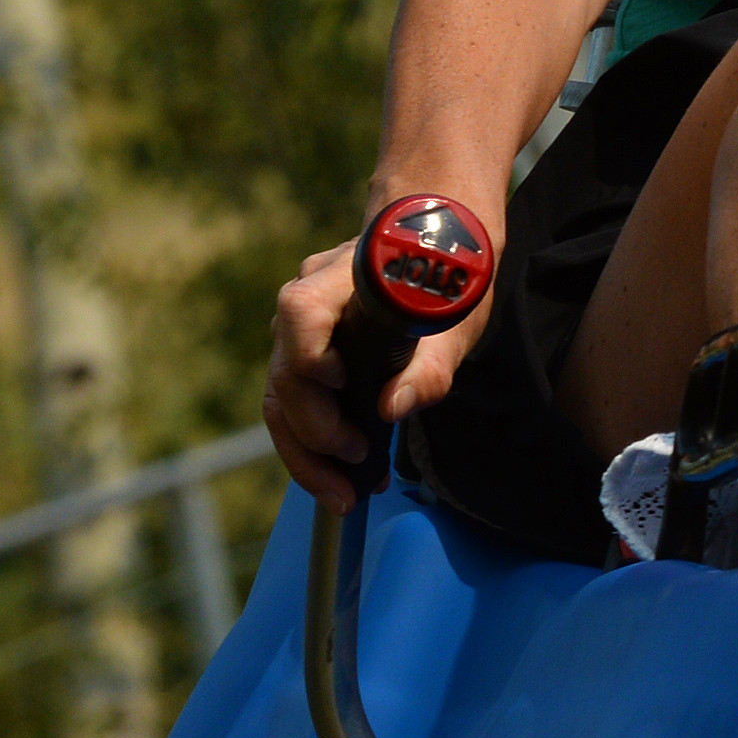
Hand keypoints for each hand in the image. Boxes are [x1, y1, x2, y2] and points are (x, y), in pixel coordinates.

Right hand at [265, 195, 498, 494]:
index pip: (302, 314)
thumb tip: (391, 411)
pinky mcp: (308, 350)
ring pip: (282, 394)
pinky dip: (314, 440)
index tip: (345, 392)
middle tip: (352, 480)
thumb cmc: (449, 281)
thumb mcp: (455, 327)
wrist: (437, 245)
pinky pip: (296, 399)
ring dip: (307, 450)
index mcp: (341, 278)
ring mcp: (301, 326)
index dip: (312, 358)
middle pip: (286, 372)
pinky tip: (347, 472)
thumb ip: (428, 369)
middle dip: (313, 436)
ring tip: (346, 493)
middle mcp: (307, 299)